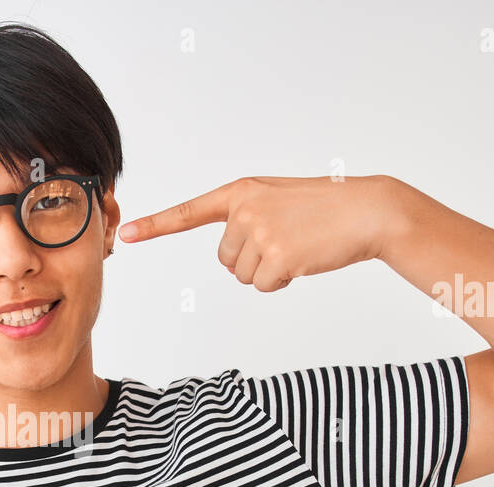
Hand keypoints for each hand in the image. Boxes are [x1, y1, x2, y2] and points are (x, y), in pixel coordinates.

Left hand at [118, 174, 405, 291]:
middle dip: (253, 260)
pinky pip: (262, 286)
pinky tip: (304, 260)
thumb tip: (231, 260)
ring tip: (298, 246)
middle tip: (287, 240)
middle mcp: (244, 210)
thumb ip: (246, 219)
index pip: (189, 212)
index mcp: (241, 192)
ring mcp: (259, 233)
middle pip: (225, 260)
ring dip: (268, 272)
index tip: (126, 235)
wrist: (367, 210)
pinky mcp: (276, 256)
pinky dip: (282, 283)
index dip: (156, 226)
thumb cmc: (325, 208)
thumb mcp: (278, 201)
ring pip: (242, 276)